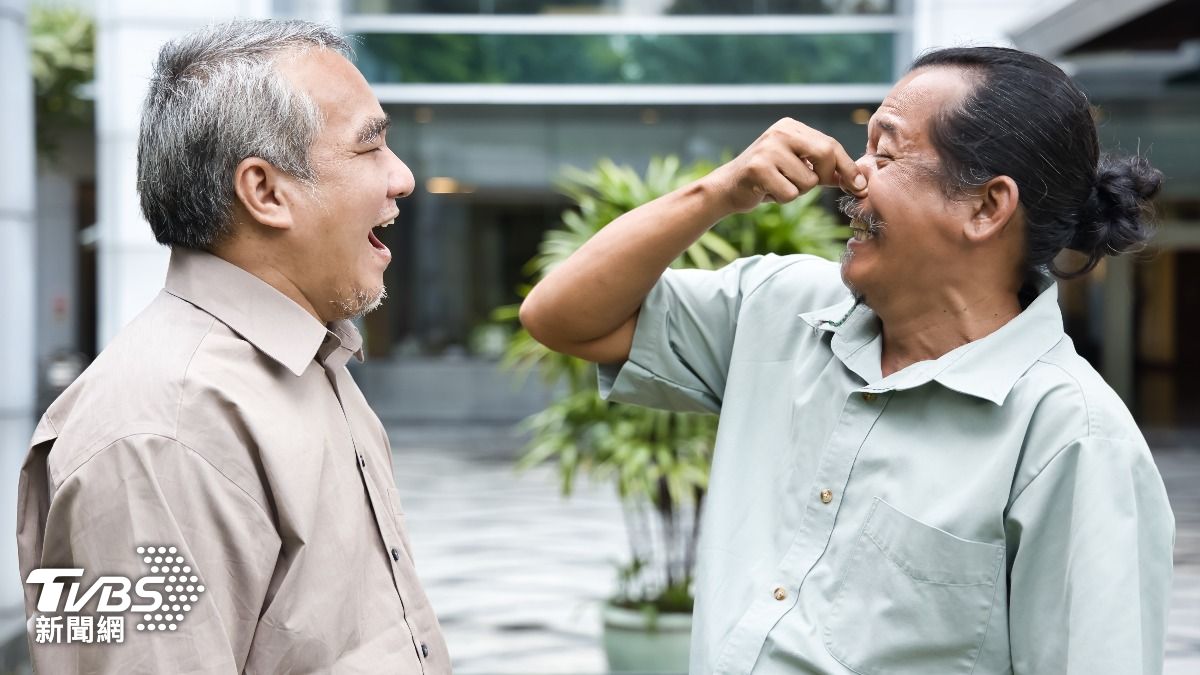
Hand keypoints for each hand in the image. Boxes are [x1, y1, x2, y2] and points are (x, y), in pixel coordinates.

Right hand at [705, 118, 867, 213]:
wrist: (727, 188)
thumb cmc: (768, 179)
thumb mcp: (798, 167)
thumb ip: (824, 169)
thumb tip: (859, 182)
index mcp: (792, 126)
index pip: (830, 144)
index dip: (848, 167)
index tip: (860, 186)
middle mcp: (781, 131)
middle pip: (826, 155)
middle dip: (824, 177)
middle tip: (809, 184)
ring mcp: (768, 148)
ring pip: (808, 181)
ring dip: (797, 192)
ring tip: (779, 185)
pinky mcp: (757, 168)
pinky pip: (790, 193)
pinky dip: (782, 199)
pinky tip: (767, 191)